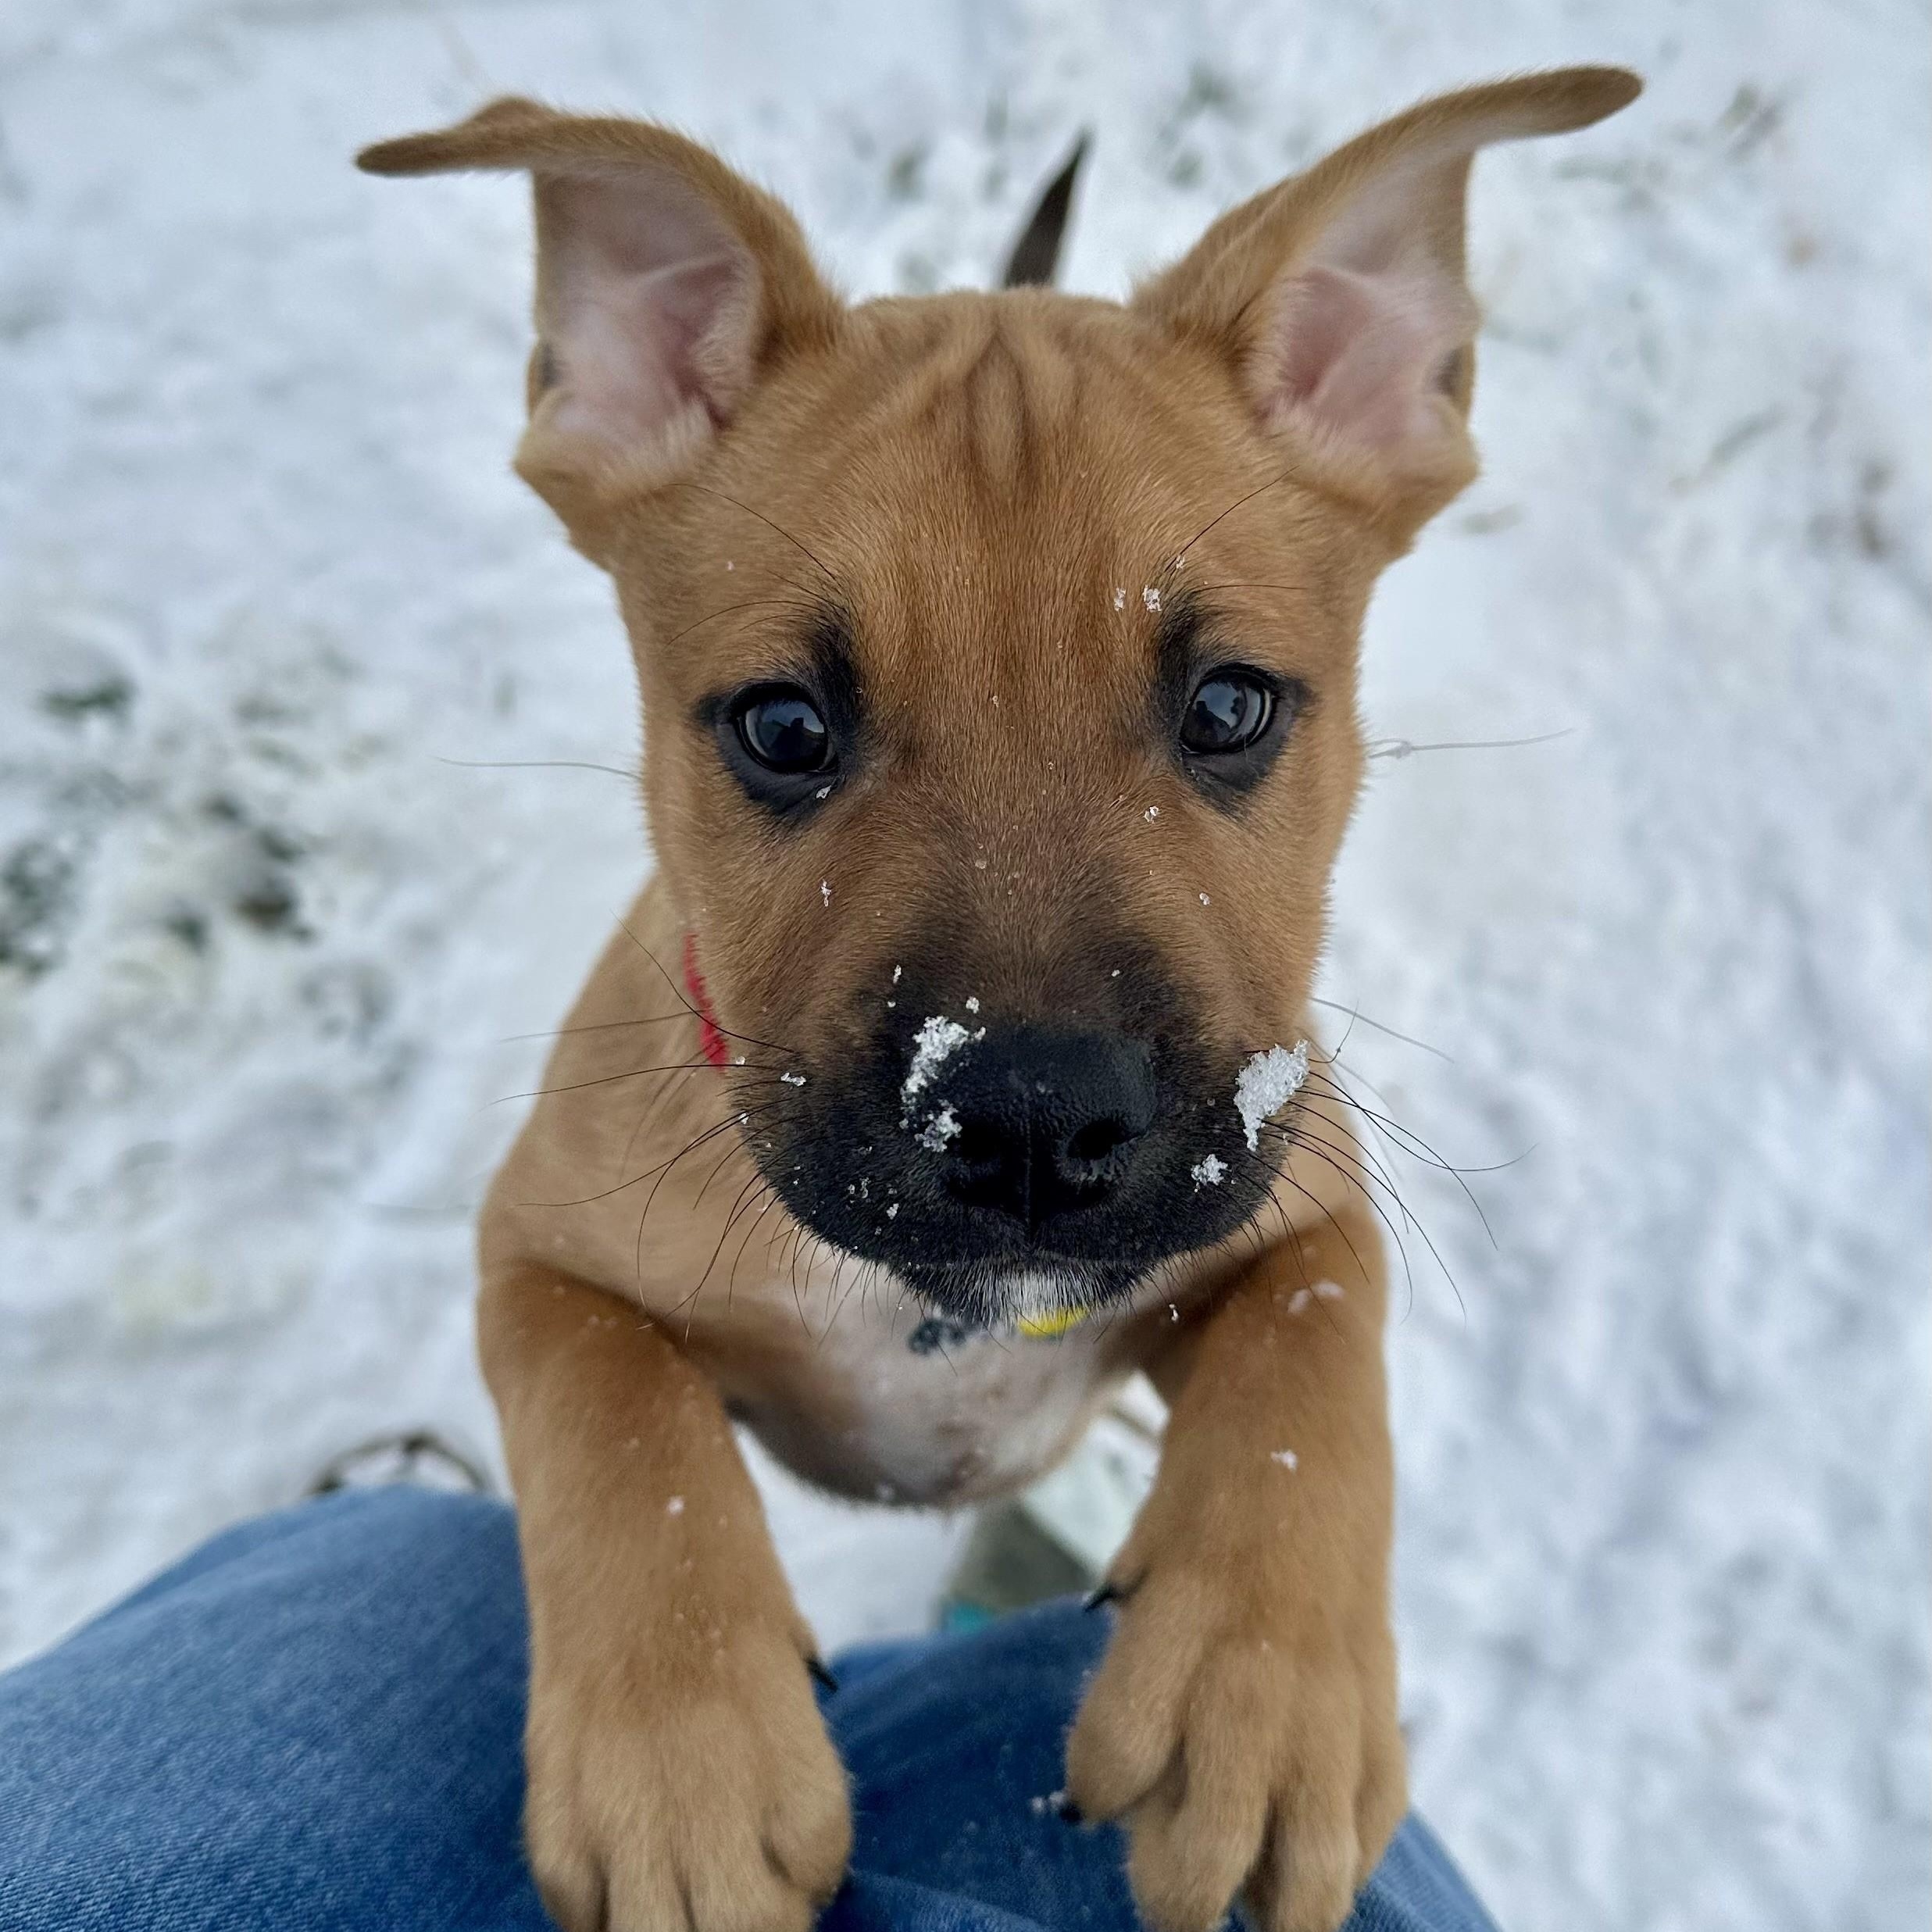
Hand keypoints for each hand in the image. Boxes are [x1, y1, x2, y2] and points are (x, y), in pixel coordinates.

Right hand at [522, 1582, 849, 1931]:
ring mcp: (623, 1804)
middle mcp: (712, 1789)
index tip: (791, 1844)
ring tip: (677, 1885)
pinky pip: (578, 1915)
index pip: (820, 1876)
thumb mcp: (786, 1657)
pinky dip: (600, 1909)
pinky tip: (617, 1865)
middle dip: (752, 1924)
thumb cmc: (718, 1568)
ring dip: (674, 1927)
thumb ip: (788, 1757)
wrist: (621, 1496)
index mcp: (789, 1747)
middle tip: (738, 1885)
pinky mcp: (553, 1806)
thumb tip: (791, 1852)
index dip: (810, 1871)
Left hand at [1067, 1503, 1403, 1931]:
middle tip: (1165, 1899)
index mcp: (1183, 1616)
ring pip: (1314, 1862)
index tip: (1094, 1791)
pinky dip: (1347, 1851)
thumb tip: (1116, 1782)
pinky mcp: (1385, 1693)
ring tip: (1248, 1912)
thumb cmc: (1205, 1475)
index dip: (1094, 1791)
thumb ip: (1137, 1657)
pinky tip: (1312, 1848)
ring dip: (1278, 1911)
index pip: (1115, 1757)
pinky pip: (1376, 1811)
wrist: (1307, 1398)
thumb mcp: (1142, 1546)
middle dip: (1177, 1898)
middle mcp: (1259, 1668)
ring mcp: (1334, 1692)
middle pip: (1210, 1843)